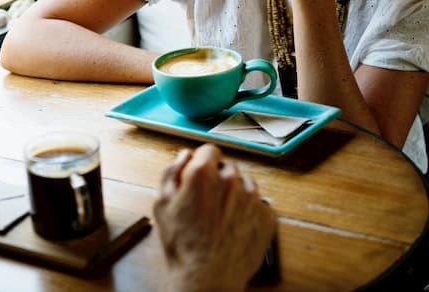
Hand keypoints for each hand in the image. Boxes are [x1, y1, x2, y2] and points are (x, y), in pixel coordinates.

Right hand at [154, 144, 275, 290]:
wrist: (207, 278)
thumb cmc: (182, 244)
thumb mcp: (162, 203)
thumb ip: (171, 172)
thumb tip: (184, 156)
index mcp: (204, 173)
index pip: (209, 150)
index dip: (202, 162)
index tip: (200, 174)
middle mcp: (231, 180)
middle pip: (227, 168)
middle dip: (217, 180)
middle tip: (207, 203)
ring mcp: (252, 198)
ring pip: (245, 185)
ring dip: (235, 194)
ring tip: (221, 217)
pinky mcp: (267, 216)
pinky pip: (258, 205)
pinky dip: (249, 212)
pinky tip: (234, 226)